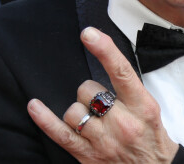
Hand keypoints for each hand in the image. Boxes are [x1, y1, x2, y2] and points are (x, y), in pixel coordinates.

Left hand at [27, 27, 177, 163]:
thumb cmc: (149, 134)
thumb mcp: (148, 104)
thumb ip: (126, 83)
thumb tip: (102, 51)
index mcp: (141, 105)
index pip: (121, 72)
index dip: (104, 50)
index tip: (88, 33)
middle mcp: (123, 124)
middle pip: (89, 90)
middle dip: (90, 91)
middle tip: (103, 103)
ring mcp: (104, 142)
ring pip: (74, 110)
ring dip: (79, 108)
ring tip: (92, 116)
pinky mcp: (88, 156)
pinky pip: (61, 135)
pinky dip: (45, 120)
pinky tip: (34, 106)